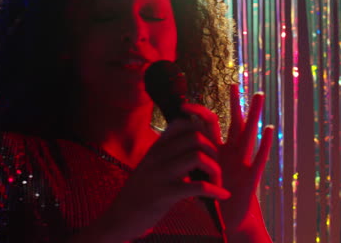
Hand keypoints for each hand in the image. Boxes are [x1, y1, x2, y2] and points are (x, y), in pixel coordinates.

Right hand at [104, 119, 230, 241]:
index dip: (201, 128)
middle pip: (196, 137)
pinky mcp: (164, 193)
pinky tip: (221, 196)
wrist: (119, 218)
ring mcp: (160, 173)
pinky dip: (214, 191)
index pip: (181, 123)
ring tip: (216, 183)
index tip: (208, 144)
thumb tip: (194, 145)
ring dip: (215, 170)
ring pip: (198, 157)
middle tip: (214, 168)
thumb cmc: (140, 193)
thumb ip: (168, 154)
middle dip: (213, 152)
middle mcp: (158, 156)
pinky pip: (197, 186)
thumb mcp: (151, 166)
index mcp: (157, 147)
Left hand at [181, 84, 273, 232]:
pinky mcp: (251, 176)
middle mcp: (231, 151)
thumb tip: (170, 145)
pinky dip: (264, 144)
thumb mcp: (199, 175)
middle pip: (233, 122)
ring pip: (249, 134)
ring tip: (258, 95)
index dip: (198, 113)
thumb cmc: (212, 195)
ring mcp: (242, 161)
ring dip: (253, 114)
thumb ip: (190, 159)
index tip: (184, 104)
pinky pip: (259, 158)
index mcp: (216, 150)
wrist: (228, 217)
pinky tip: (269, 130)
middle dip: (234, 104)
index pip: (208, 125)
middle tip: (234, 84)